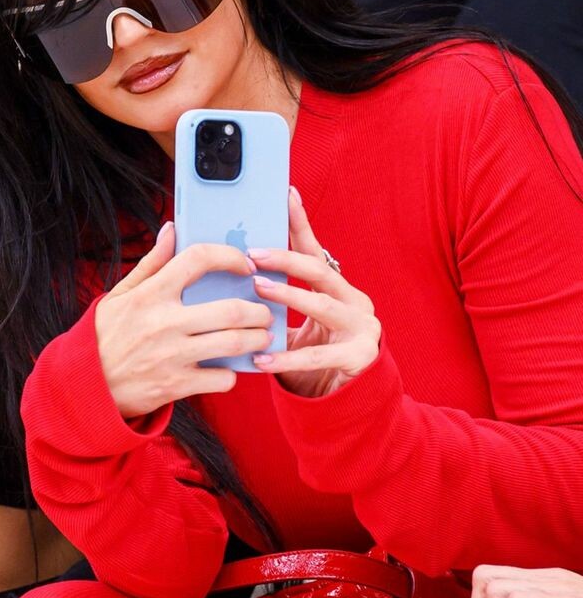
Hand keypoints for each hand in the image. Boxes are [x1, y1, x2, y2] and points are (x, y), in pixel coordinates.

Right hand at [94, 221, 274, 417]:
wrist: (86, 386)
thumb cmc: (105, 335)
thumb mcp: (120, 294)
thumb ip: (152, 262)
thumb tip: (173, 229)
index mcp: (150, 294)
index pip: (198, 260)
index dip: (230, 256)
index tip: (245, 265)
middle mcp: (164, 322)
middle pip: (231, 309)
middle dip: (258, 310)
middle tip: (263, 311)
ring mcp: (172, 356)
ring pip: (234, 344)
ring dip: (256, 339)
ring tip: (261, 337)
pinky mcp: (176, 385)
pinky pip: (221, 379)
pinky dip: (232, 374)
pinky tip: (229, 368)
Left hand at [247, 187, 380, 396]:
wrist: (347, 403)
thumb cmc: (314, 358)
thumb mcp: (296, 325)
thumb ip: (278, 301)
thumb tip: (236, 272)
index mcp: (338, 289)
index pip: (315, 251)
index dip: (299, 224)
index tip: (285, 195)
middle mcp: (354, 301)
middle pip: (319, 270)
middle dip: (287, 258)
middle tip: (253, 253)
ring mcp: (362, 328)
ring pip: (322, 305)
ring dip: (288, 296)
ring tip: (257, 289)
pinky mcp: (360, 357)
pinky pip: (316, 355)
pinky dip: (285, 356)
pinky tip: (259, 357)